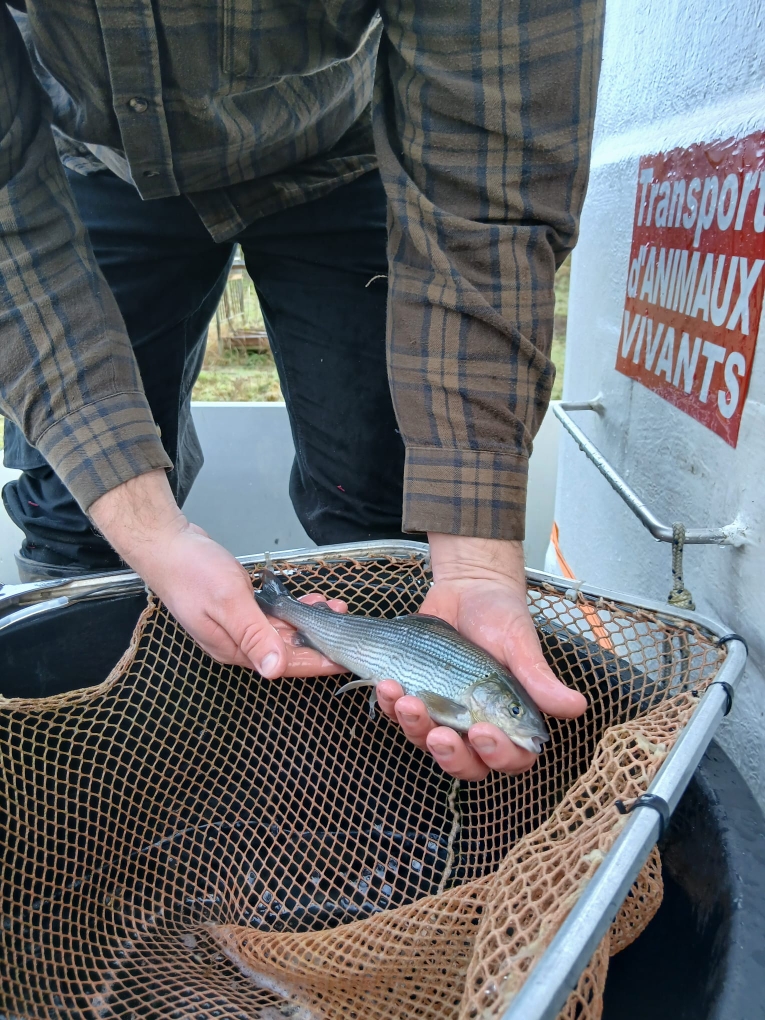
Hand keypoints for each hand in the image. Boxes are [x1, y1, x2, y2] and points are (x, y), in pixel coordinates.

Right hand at [89, 470, 344, 676]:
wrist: (165, 545)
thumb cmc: (192, 572)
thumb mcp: (228, 602)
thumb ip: (254, 634)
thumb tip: (274, 670)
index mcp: (234, 650)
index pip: (285, 665)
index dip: (319, 663)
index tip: (347, 661)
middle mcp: (237, 644)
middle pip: (287, 651)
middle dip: (321, 641)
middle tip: (349, 625)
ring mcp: (237, 626)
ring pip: (283, 632)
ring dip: (310, 622)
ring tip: (336, 607)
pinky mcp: (238, 609)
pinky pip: (272, 617)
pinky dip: (293, 610)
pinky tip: (310, 599)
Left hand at [377, 533, 586, 780]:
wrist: (466, 589)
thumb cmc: (500, 617)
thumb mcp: (520, 644)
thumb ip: (539, 679)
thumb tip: (577, 707)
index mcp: (510, 720)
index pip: (512, 758)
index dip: (499, 755)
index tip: (483, 732)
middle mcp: (476, 726)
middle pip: (466, 764)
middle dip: (450, 754)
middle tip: (439, 734)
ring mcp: (442, 715)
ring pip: (426, 743)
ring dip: (414, 727)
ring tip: (406, 699)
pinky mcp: (414, 698)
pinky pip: (398, 716)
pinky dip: (390, 706)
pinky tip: (387, 686)